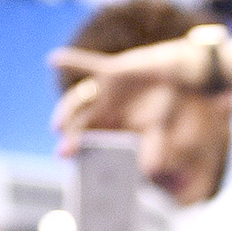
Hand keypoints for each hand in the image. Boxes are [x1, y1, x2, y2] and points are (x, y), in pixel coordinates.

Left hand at [50, 40, 202, 151]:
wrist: (179, 78)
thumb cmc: (172, 107)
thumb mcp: (162, 129)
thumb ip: (155, 148)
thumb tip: (150, 170)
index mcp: (118, 130)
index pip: (97, 145)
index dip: (86, 155)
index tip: (79, 166)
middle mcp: (108, 112)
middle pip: (83, 126)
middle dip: (73, 139)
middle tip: (64, 153)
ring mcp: (106, 92)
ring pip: (80, 101)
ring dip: (67, 111)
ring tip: (58, 127)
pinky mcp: (110, 72)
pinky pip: (86, 65)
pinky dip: (71, 62)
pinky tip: (53, 60)